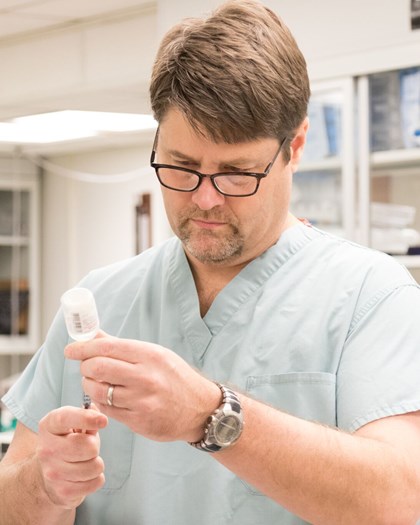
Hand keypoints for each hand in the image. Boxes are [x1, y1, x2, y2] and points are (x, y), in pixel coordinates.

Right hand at [36, 405, 107, 508]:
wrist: (49, 476)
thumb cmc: (68, 443)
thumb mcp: (75, 426)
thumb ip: (87, 417)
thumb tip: (97, 412)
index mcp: (49, 426)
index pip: (65, 418)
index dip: (86, 418)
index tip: (104, 421)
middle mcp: (46, 448)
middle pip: (88, 446)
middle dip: (95, 446)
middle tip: (88, 448)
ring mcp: (52, 472)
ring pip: (95, 466)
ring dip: (96, 464)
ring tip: (85, 462)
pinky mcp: (62, 491)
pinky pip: (96, 482)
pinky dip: (96, 479)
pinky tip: (85, 476)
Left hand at [64, 333, 220, 442]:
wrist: (200, 409)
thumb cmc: (175, 377)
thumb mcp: (155, 355)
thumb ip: (122, 346)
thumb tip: (93, 335)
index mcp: (149, 355)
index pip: (106, 347)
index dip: (83, 348)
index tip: (70, 350)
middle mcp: (146, 376)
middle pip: (97, 368)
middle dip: (85, 367)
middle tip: (86, 367)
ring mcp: (142, 400)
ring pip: (97, 390)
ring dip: (89, 386)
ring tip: (97, 383)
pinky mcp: (139, 421)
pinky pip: (106, 410)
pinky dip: (99, 402)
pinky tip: (106, 398)